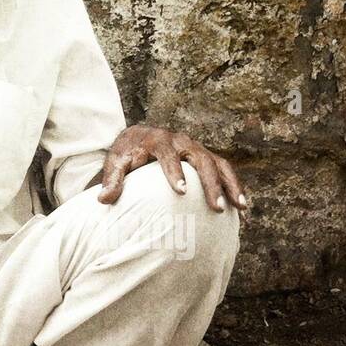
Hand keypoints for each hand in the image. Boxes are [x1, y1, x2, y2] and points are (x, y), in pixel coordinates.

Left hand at [96, 124, 246, 211]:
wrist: (136, 138)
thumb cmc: (125, 154)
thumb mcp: (115, 163)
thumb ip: (111, 180)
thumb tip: (104, 200)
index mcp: (156, 140)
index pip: (167, 154)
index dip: (174, 172)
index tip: (181, 191)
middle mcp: (180, 141)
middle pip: (199, 158)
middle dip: (209, 183)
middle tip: (214, 207)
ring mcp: (195, 148)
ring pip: (217, 163)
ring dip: (229, 184)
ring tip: (240, 206)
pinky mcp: (204, 156)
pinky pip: (223, 169)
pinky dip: (234, 185)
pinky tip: (242, 206)